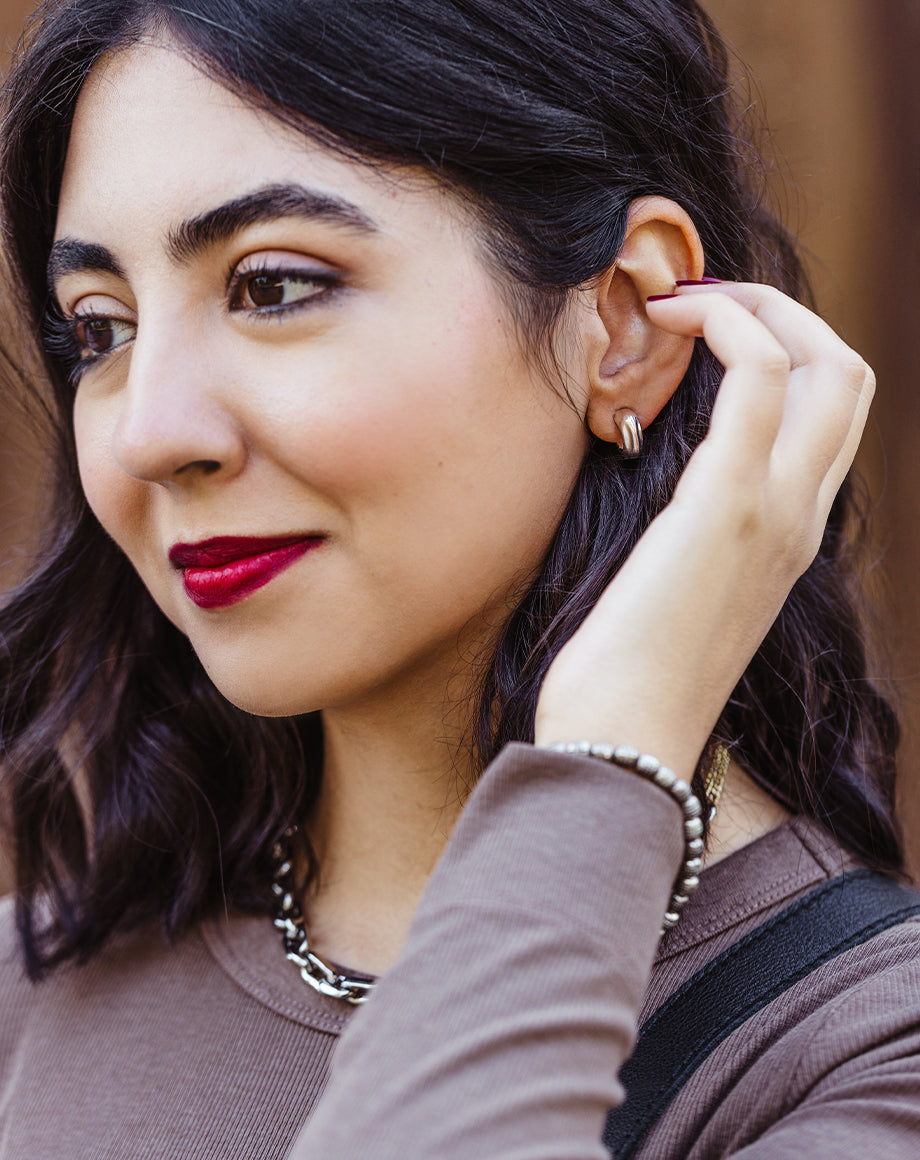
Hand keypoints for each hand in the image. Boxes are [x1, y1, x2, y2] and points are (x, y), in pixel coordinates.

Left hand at [534, 282, 874, 778]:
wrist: (624, 743)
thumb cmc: (625, 676)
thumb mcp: (670, 592)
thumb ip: (683, 531)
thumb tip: (640, 473)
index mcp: (789, 537)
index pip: (830, 416)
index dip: (783, 351)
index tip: (703, 330)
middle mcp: (802, 517)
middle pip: (848, 375)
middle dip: (782, 312)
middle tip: (698, 300)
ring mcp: (778, 509)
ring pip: (825, 361)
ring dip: (753, 305)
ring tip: (678, 299)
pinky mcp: (728, 503)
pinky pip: (758, 374)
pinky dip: (722, 324)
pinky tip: (663, 319)